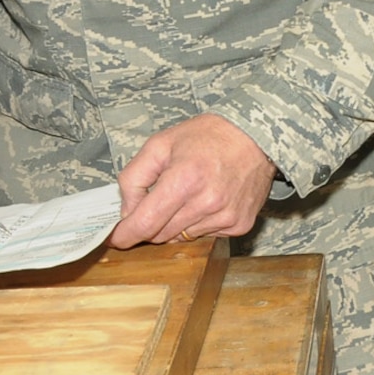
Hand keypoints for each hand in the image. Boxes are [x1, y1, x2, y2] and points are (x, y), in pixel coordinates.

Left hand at [110, 113, 276, 248]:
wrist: (258, 136)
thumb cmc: (208, 136)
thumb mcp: (161, 144)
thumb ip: (134, 177)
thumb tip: (127, 212)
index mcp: (184, 179)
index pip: (145, 224)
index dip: (125, 235)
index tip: (116, 238)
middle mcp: (207, 202)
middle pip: (161, 234)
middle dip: (151, 223)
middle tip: (158, 202)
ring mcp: (226, 216)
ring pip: (182, 237)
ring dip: (177, 223)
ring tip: (190, 195)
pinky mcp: (240, 224)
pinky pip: (207, 235)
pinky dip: (200, 223)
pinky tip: (209, 201)